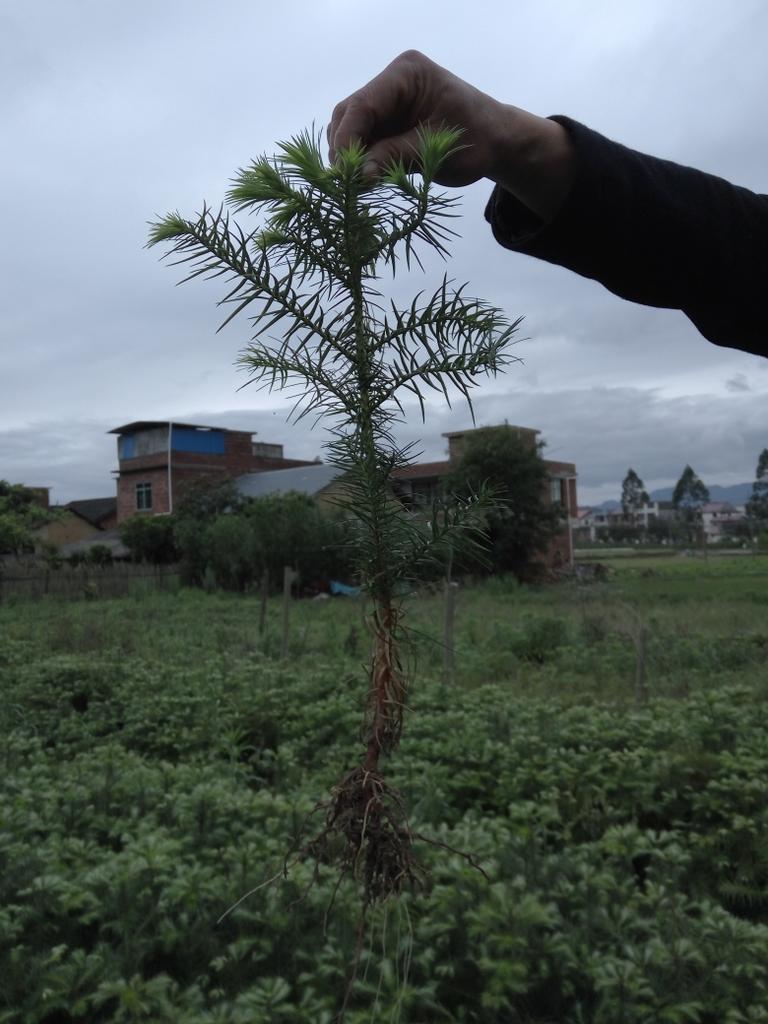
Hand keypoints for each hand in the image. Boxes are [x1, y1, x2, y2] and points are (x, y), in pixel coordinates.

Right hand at [328, 50, 574, 219]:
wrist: (495, 141)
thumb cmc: (475, 140)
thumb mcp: (435, 152)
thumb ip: (394, 158)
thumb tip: (359, 176)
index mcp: (406, 74)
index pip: (363, 104)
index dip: (347, 139)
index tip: (344, 171)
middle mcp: (391, 82)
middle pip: (350, 114)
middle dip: (345, 149)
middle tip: (347, 184)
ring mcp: (387, 101)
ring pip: (350, 128)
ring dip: (351, 157)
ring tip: (357, 186)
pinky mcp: (386, 121)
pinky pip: (362, 139)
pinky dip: (361, 160)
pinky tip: (366, 180)